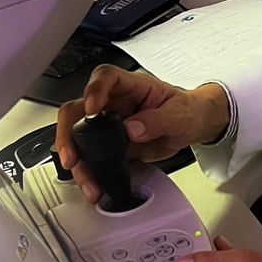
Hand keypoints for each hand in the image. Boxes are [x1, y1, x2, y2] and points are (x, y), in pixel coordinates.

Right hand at [55, 65, 229, 201]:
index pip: (107, 77)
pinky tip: (93, 184)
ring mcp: (108, 123)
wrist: (193, 125)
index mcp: (133, 86)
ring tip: (88, 181)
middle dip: (68, 132)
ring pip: (77, 136)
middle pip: (78, 108)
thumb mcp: (180, 114)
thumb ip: (158, 120)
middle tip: (72, 155)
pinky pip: (89, 156)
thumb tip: (132, 129)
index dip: (94, 89)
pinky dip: (88, 171)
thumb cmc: (187, 111)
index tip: (92, 108)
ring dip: (78, 160)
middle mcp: (114, 102)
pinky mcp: (109, 144)